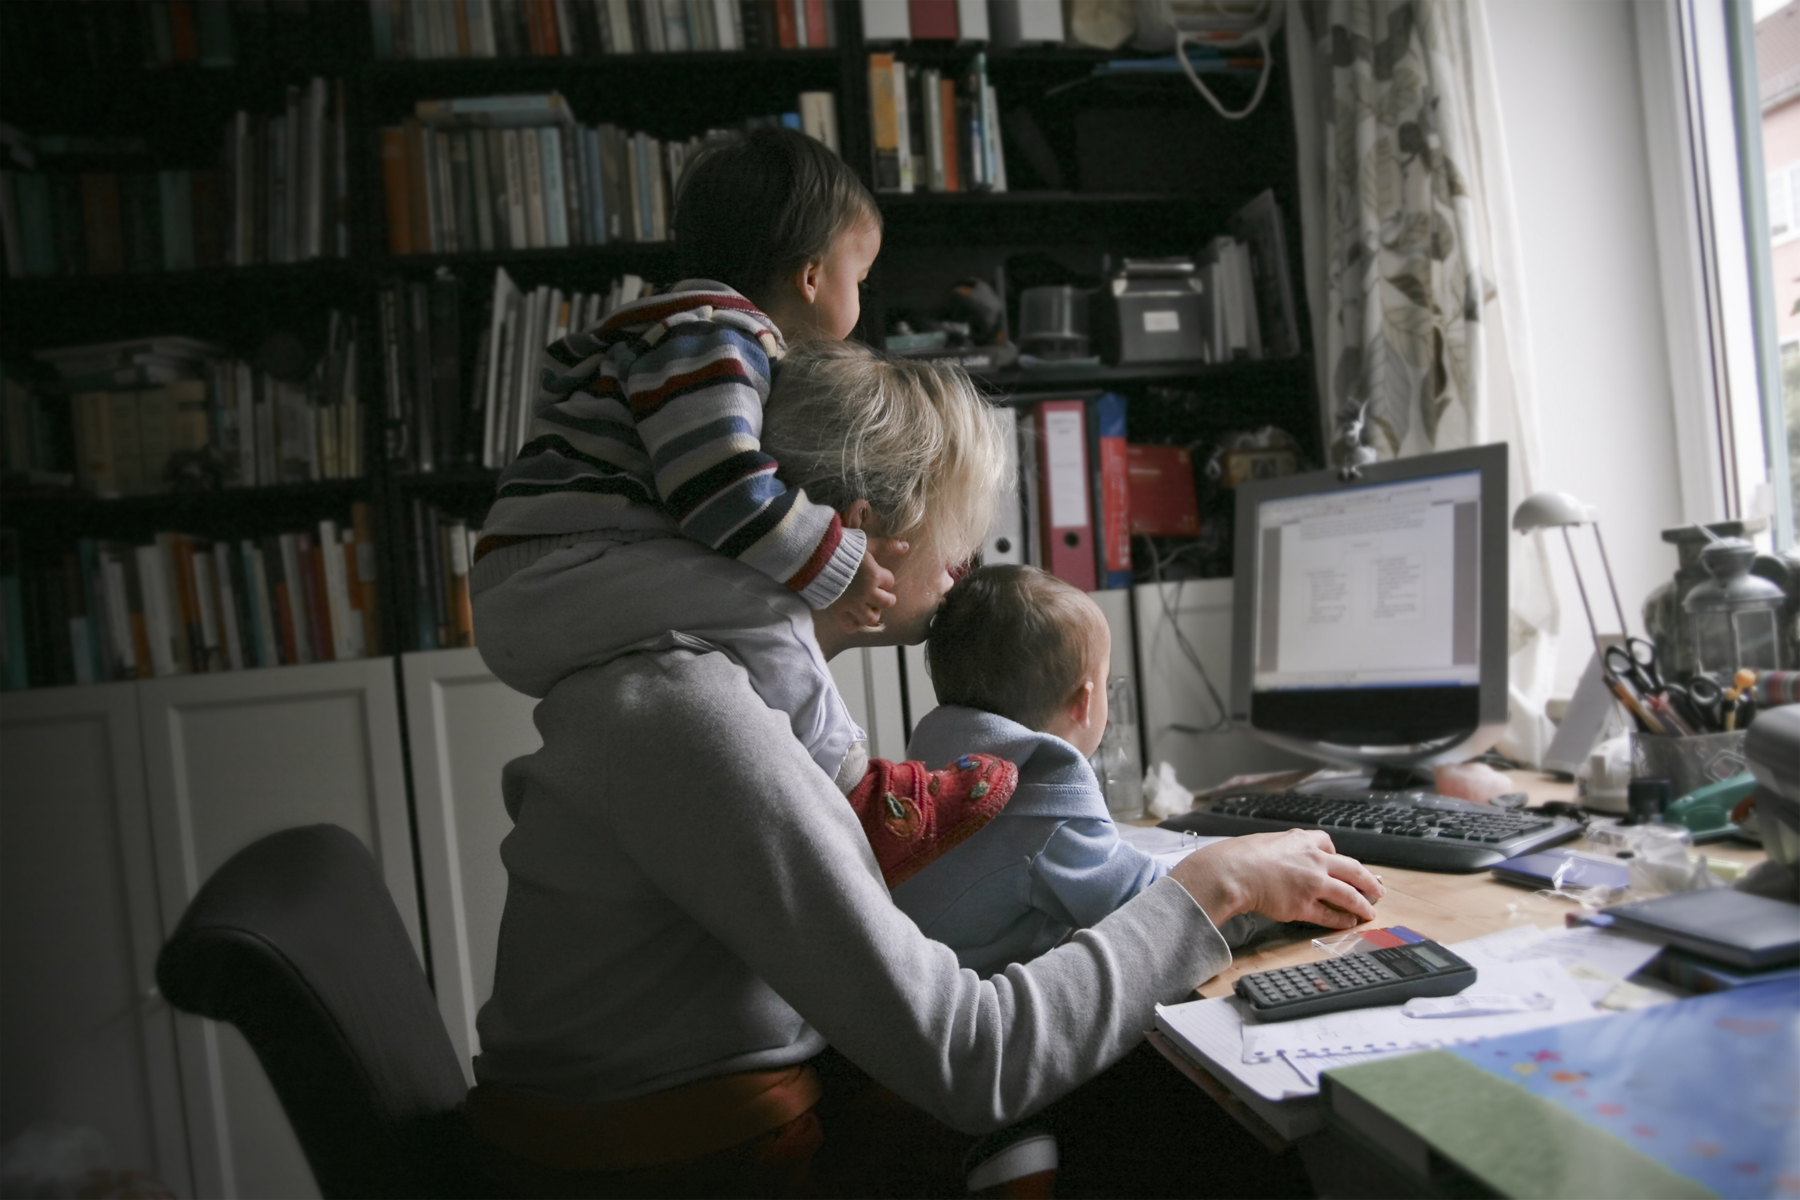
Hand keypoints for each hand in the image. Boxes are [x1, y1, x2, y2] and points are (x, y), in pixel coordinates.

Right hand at [821, 540, 904, 633]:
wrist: (813, 556)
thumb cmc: (840, 547)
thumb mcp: (866, 544)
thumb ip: (886, 546)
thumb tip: (906, 546)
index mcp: (874, 575)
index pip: (890, 581)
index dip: (885, 577)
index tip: (877, 574)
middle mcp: (866, 593)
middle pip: (887, 602)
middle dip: (885, 598)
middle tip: (878, 594)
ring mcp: (852, 605)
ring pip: (871, 618)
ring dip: (873, 613)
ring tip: (868, 606)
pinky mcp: (837, 611)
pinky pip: (850, 627)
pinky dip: (854, 624)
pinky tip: (854, 617)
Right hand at [1167, 830, 1383, 929]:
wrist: (1230, 872)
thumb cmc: (1239, 857)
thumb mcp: (1264, 841)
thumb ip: (1280, 848)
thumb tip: (1278, 856)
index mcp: (1301, 841)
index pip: (1328, 844)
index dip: (1337, 855)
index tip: (1342, 862)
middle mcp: (1313, 860)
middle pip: (1352, 869)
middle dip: (1368, 880)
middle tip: (1378, 888)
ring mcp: (1312, 883)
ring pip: (1348, 894)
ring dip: (1362, 903)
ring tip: (1370, 911)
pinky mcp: (1303, 905)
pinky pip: (1329, 914)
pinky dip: (1342, 919)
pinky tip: (1348, 922)